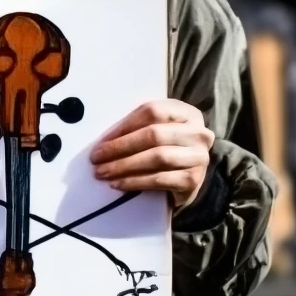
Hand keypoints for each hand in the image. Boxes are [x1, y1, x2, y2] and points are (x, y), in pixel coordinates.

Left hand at [89, 99, 213, 212]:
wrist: (185, 179)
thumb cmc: (164, 149)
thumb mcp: (156, 130)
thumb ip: (137, 127)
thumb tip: (103, 137)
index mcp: (186, 112)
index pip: (152, 112)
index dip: (125, 125)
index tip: (103, 138)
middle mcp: (198, 133)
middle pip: (154, 135)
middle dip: (120, 147)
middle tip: (97, 157)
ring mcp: (199, 157)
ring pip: (156, 158)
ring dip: (124, 166)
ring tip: (103, 172)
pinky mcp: (194, 180)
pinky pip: (160, 179)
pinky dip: (135, 182)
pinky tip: (118, 183)